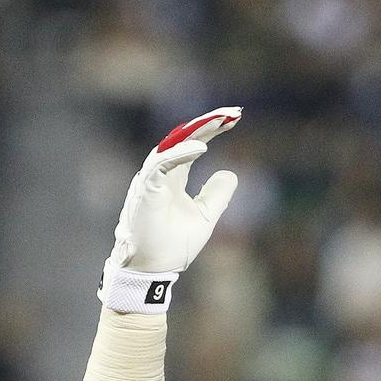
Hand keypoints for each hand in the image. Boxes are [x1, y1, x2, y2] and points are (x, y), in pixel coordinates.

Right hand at [99, 107, 240, 312]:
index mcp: (173, 178)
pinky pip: (161, 164)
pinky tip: (202, 147)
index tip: (234, 118)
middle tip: (232, 112)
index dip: (211, 130)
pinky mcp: (145, 189)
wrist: (152, 269)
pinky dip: (180, 153)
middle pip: (183, 137)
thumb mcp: (205, 216)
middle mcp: (160, 174)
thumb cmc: (172, 246)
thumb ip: (216, 195)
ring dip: (196, 131)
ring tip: (220, 121)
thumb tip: (231, 172)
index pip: (192, 144)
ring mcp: (151, 179)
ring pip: (172, 145)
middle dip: (207, 122)